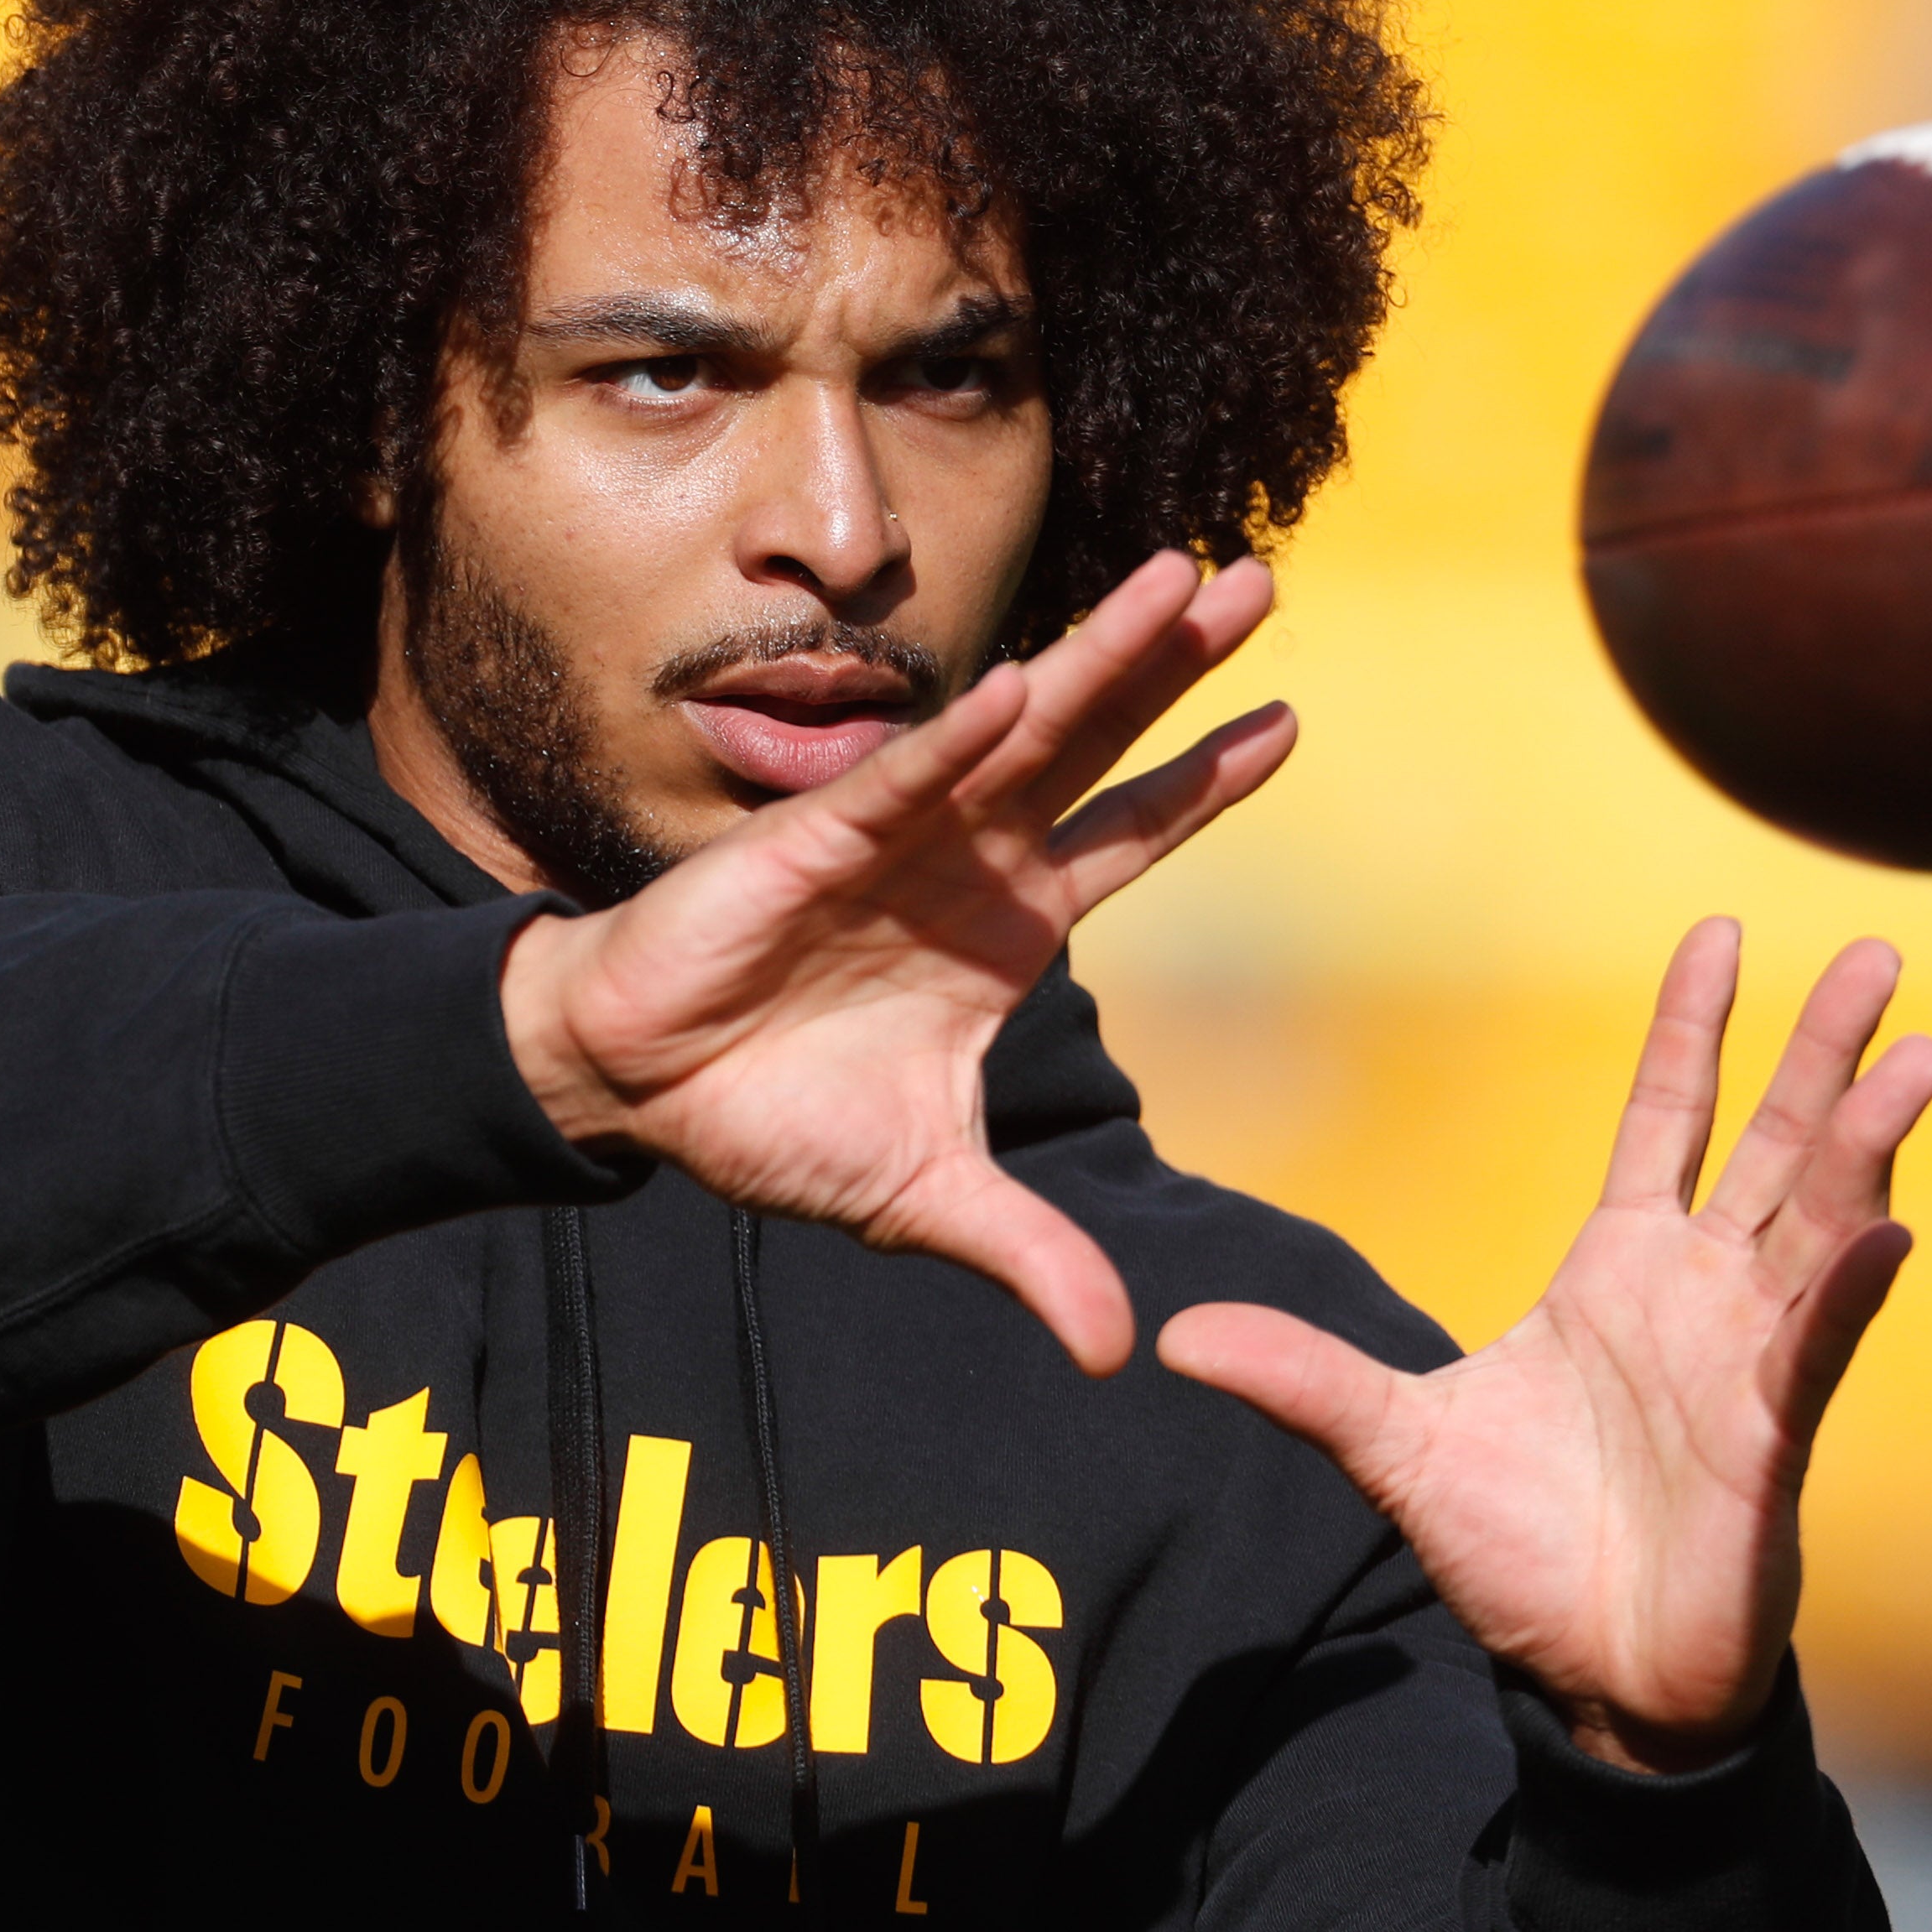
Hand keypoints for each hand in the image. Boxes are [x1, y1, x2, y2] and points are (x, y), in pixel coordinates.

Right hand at [499, 551, 1294, 1373]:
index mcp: (1008, 930)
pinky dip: (963, 736)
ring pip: (1024, 730)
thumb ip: (1027, 1254)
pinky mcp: (819, 840)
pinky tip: (1024, 684)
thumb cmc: (776, 1119)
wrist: (642, 1095)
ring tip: (1181, 581)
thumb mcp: (927, 1202)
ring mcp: (903, 839)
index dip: (1207, 783)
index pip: (1132, 837)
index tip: (1288, 722)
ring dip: (1103, 658)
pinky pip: (906, 779)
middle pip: (1100, 746)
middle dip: (1178, 669)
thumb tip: (1113, 1350)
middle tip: (1257, 583)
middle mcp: (971, 863)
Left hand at [1158, 924, 1931, 1770]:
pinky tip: (1884, 1226)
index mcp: (1621, 1274)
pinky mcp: (1771, 1443)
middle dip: (1822, 1051)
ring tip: (1917, 1053)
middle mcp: (1702, 1298)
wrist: (1592, 1684)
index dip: (1692, 1030)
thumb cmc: (1517, 1556)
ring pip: (1820, 1226)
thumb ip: (1303, 1378)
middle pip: (1772, 1146)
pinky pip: (1816, 1350)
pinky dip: (1849, 1288)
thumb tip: (1174, 1336)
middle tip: (1878, 950)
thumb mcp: (1394, 1449)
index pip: (1666, 1120)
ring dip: (1864, 1144)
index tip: (1716, 930)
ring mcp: (1749, 1364)